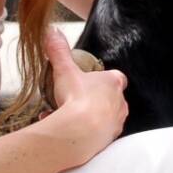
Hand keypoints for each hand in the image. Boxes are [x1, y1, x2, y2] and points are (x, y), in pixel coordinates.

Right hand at [43, 28, 127, 162]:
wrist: (79, 132)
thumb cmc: (77, 99)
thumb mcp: (64, 71)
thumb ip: (59, 51)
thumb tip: (52, 32)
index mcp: (113, 83)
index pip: (115, 77)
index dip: (101, 79)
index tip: (87, 81)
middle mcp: (120, 102)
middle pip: (108, 98)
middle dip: (91, 100)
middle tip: (72, 100)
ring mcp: (116, 122)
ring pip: (102, 117)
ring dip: (85, 117)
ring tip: (65, 116)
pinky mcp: (109, 139)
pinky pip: (96, 134)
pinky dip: (82, 132)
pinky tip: (64, 131)